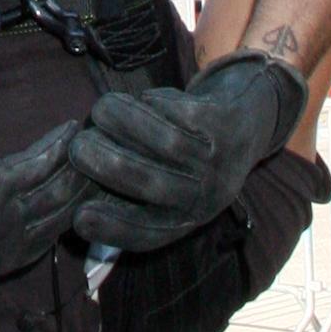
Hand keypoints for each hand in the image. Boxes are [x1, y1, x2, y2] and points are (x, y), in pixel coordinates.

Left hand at [0, 122, 81, 280]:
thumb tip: (25, 203)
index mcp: (2, 261)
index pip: (55, 235)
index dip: (77, 208)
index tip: (92, 185)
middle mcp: (11, 243)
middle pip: (64, 211)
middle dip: (86, 183)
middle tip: (105, 157)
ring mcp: (6, 215)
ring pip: (57, 186)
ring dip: (77, 160)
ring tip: (92, 139)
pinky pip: (39, 162)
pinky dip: (57, 145)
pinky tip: (69, 130)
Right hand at [68, 53, 308, 254]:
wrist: (253, 118)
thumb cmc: (195, 157)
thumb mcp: (176, 188)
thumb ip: (132, 203)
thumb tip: (78, 223)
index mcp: (190, 218)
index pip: (149, 234)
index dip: (113, 229)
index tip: (78, 217)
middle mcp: (208, 196)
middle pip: (151, 184)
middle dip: (106, 164)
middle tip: (77, 147)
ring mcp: (220, 158)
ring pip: (164, 142)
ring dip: (124, 123)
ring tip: (100, 110)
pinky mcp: (225, 122)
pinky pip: (182, 112)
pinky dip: (154, 103)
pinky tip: (140, 98)